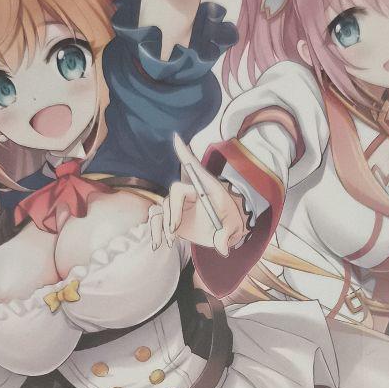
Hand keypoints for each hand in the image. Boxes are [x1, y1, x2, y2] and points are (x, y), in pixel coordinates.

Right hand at [152, 134, 248, 254]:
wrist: (221, 234)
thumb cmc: (229, 224)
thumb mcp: (232, 229)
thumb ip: (227, 237)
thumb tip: (223, 249)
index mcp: (207, 187)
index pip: (194, 168)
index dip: (185, 153)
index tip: (176, 139)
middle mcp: (191, 192)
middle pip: (175, 192)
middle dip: (173, 211)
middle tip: (175, 229)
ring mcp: (180, 204)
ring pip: (165, 208)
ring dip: (165, 225)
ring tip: (172, 240)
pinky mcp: (172, 216)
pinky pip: (158, 220)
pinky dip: (157, 231)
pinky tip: (160, 245)